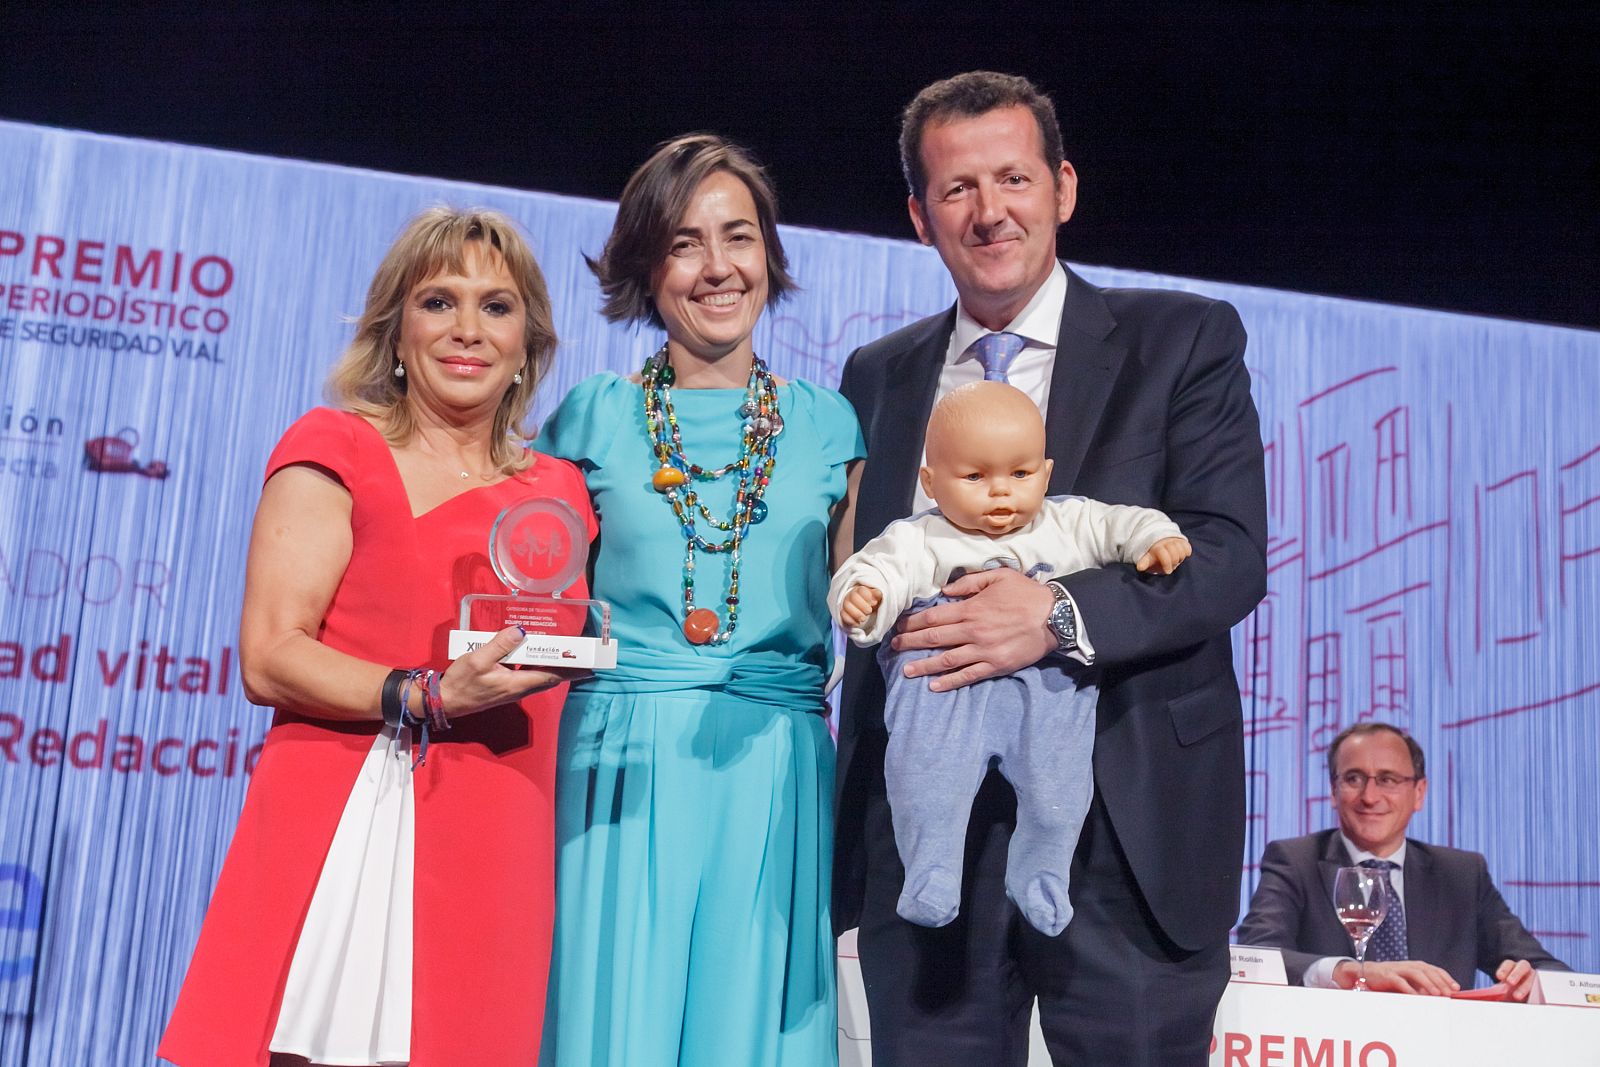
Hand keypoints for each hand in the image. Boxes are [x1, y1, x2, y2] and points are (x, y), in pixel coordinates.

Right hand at [438, 626, 585, 715]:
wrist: (445, 701)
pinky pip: (527, 675)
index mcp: (517, 683)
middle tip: (580, 653)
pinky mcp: (505, 687)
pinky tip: (533, 653)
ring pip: (539, 676)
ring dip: (551, 665)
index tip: (588, 665)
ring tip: (563, 650)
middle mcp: (519, 689)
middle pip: (549, 677)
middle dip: (566, 667)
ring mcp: (512, 689)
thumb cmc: (461, 682)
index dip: (571, 670)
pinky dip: (536, 665)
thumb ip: (500, 645)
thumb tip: (521, 631)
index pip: (551, 676)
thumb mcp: (478, 660)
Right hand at [840, 584, 882, 628]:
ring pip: (847, 606)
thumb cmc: (869, 601)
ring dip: (856, 614)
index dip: (868, 597)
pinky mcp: (843, 613)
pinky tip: (858, 623)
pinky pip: (843, 615)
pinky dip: (851, 620)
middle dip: (863, 606)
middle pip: (853, 597)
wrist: (861, 608)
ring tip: (864, 619)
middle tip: (869, 611)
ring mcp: (846, 604)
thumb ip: (876, 594)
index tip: (874, 603)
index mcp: (860, 590)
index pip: (861, 590)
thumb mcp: (875, 597)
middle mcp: (851, 595)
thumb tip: (878, 593)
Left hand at [890, 567, 1055, 691]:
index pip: (933, 616)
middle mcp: (972, 631)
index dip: (913, 622)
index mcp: (971, 609)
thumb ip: (969, 582)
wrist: (1055, 616)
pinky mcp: (995, 665)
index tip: (900, 625)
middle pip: (934, 638)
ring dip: (924, 666)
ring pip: (947, 660)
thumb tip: (945, 591)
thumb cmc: (1026, 594)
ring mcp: (983, 650)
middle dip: (911, 643)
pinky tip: (935, 686)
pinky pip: (968, 675)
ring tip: (907, 672)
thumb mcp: (998, 576)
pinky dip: (950, 681)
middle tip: (894, 648)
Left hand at [1135, 536, 1190, 573]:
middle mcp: (1165, 542)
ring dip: (1180, 557)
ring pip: (1181, 549)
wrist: (1160, 544)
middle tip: (1171, 565)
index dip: (1166, 563)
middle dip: (1174, 561)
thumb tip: (1139, 567)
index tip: (1167, 572)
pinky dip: (1187, 551)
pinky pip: (1187, 547)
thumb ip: (1144, 562)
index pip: (1163, 553)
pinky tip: (1183, 555)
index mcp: (1156, 547)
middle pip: (1174, 552)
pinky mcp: (1182, 541)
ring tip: (1176, 560)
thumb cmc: (1153, 556)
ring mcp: (1174, 540)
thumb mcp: (1147, 559)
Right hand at [1333, 959, 1459, 995]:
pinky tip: (1417, 996)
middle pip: (1427, 970)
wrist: (1364, 973)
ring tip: (1437, 994)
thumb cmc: (1387, 980)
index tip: (1456, 988)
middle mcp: (1406, 965)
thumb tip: (1439, 995)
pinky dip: (1409, 989)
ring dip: (1428, 983)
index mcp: (1413, 966)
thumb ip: (1420, 986)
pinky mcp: (1386, 975)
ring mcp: (1396, 969)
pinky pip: (1399, 981)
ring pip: (1416, 973)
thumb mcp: (1406, 982)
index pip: (1433, 969)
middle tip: (1449, 993)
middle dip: (1440, 981)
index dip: (1446, 977)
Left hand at [1495, 958, 1537, 1001]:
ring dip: (1525, 986)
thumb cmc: (1508, 993)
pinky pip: (1540, 988)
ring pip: (1533, 977)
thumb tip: (1489, 994)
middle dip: (1516, 973)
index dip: (1504, 969)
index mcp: (1513, 967)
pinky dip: (1535, 993)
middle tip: (1510, 982)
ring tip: (1517, 996)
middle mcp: (1525, 971)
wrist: (1519, 1000)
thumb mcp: (1502, 991)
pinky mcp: (1540, 988)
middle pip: (1523, 966)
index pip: (1509, 964)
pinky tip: (1530, 1000)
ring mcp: (1534, 978)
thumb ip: (1497, 990)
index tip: (1499, 977)